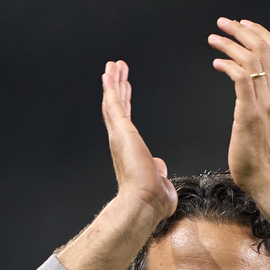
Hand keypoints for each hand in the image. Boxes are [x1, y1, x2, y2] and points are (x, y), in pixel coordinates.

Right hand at [102, 60, 177, 220]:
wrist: (145, 204)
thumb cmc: (153, 201)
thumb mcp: (161, 182)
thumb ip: (159, 172)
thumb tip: (160, 166)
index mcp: (130, 152)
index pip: (126, 121)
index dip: (126, 103)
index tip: (126, 88)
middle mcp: (121, 142)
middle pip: (117, 108)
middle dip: (118, 87)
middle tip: (116, 69)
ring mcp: (119, 136)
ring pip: (113, 103)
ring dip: (113, 82)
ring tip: (113, 64)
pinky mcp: (121, 132)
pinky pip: (113, 104)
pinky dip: (111, 87)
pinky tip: (109, 72)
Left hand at [208, 18, 269, 193]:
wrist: (267, 176)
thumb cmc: (268, 153)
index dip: (261, 32)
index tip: (244, 24)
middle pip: (263, 49)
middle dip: (241, 30)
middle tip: (223, 23)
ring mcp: (264, 103)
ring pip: (251, 60)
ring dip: (230, 44)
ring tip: (214, 39)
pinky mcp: (249, 113)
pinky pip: (241, 79)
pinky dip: (229, 65)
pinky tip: (217, 63)